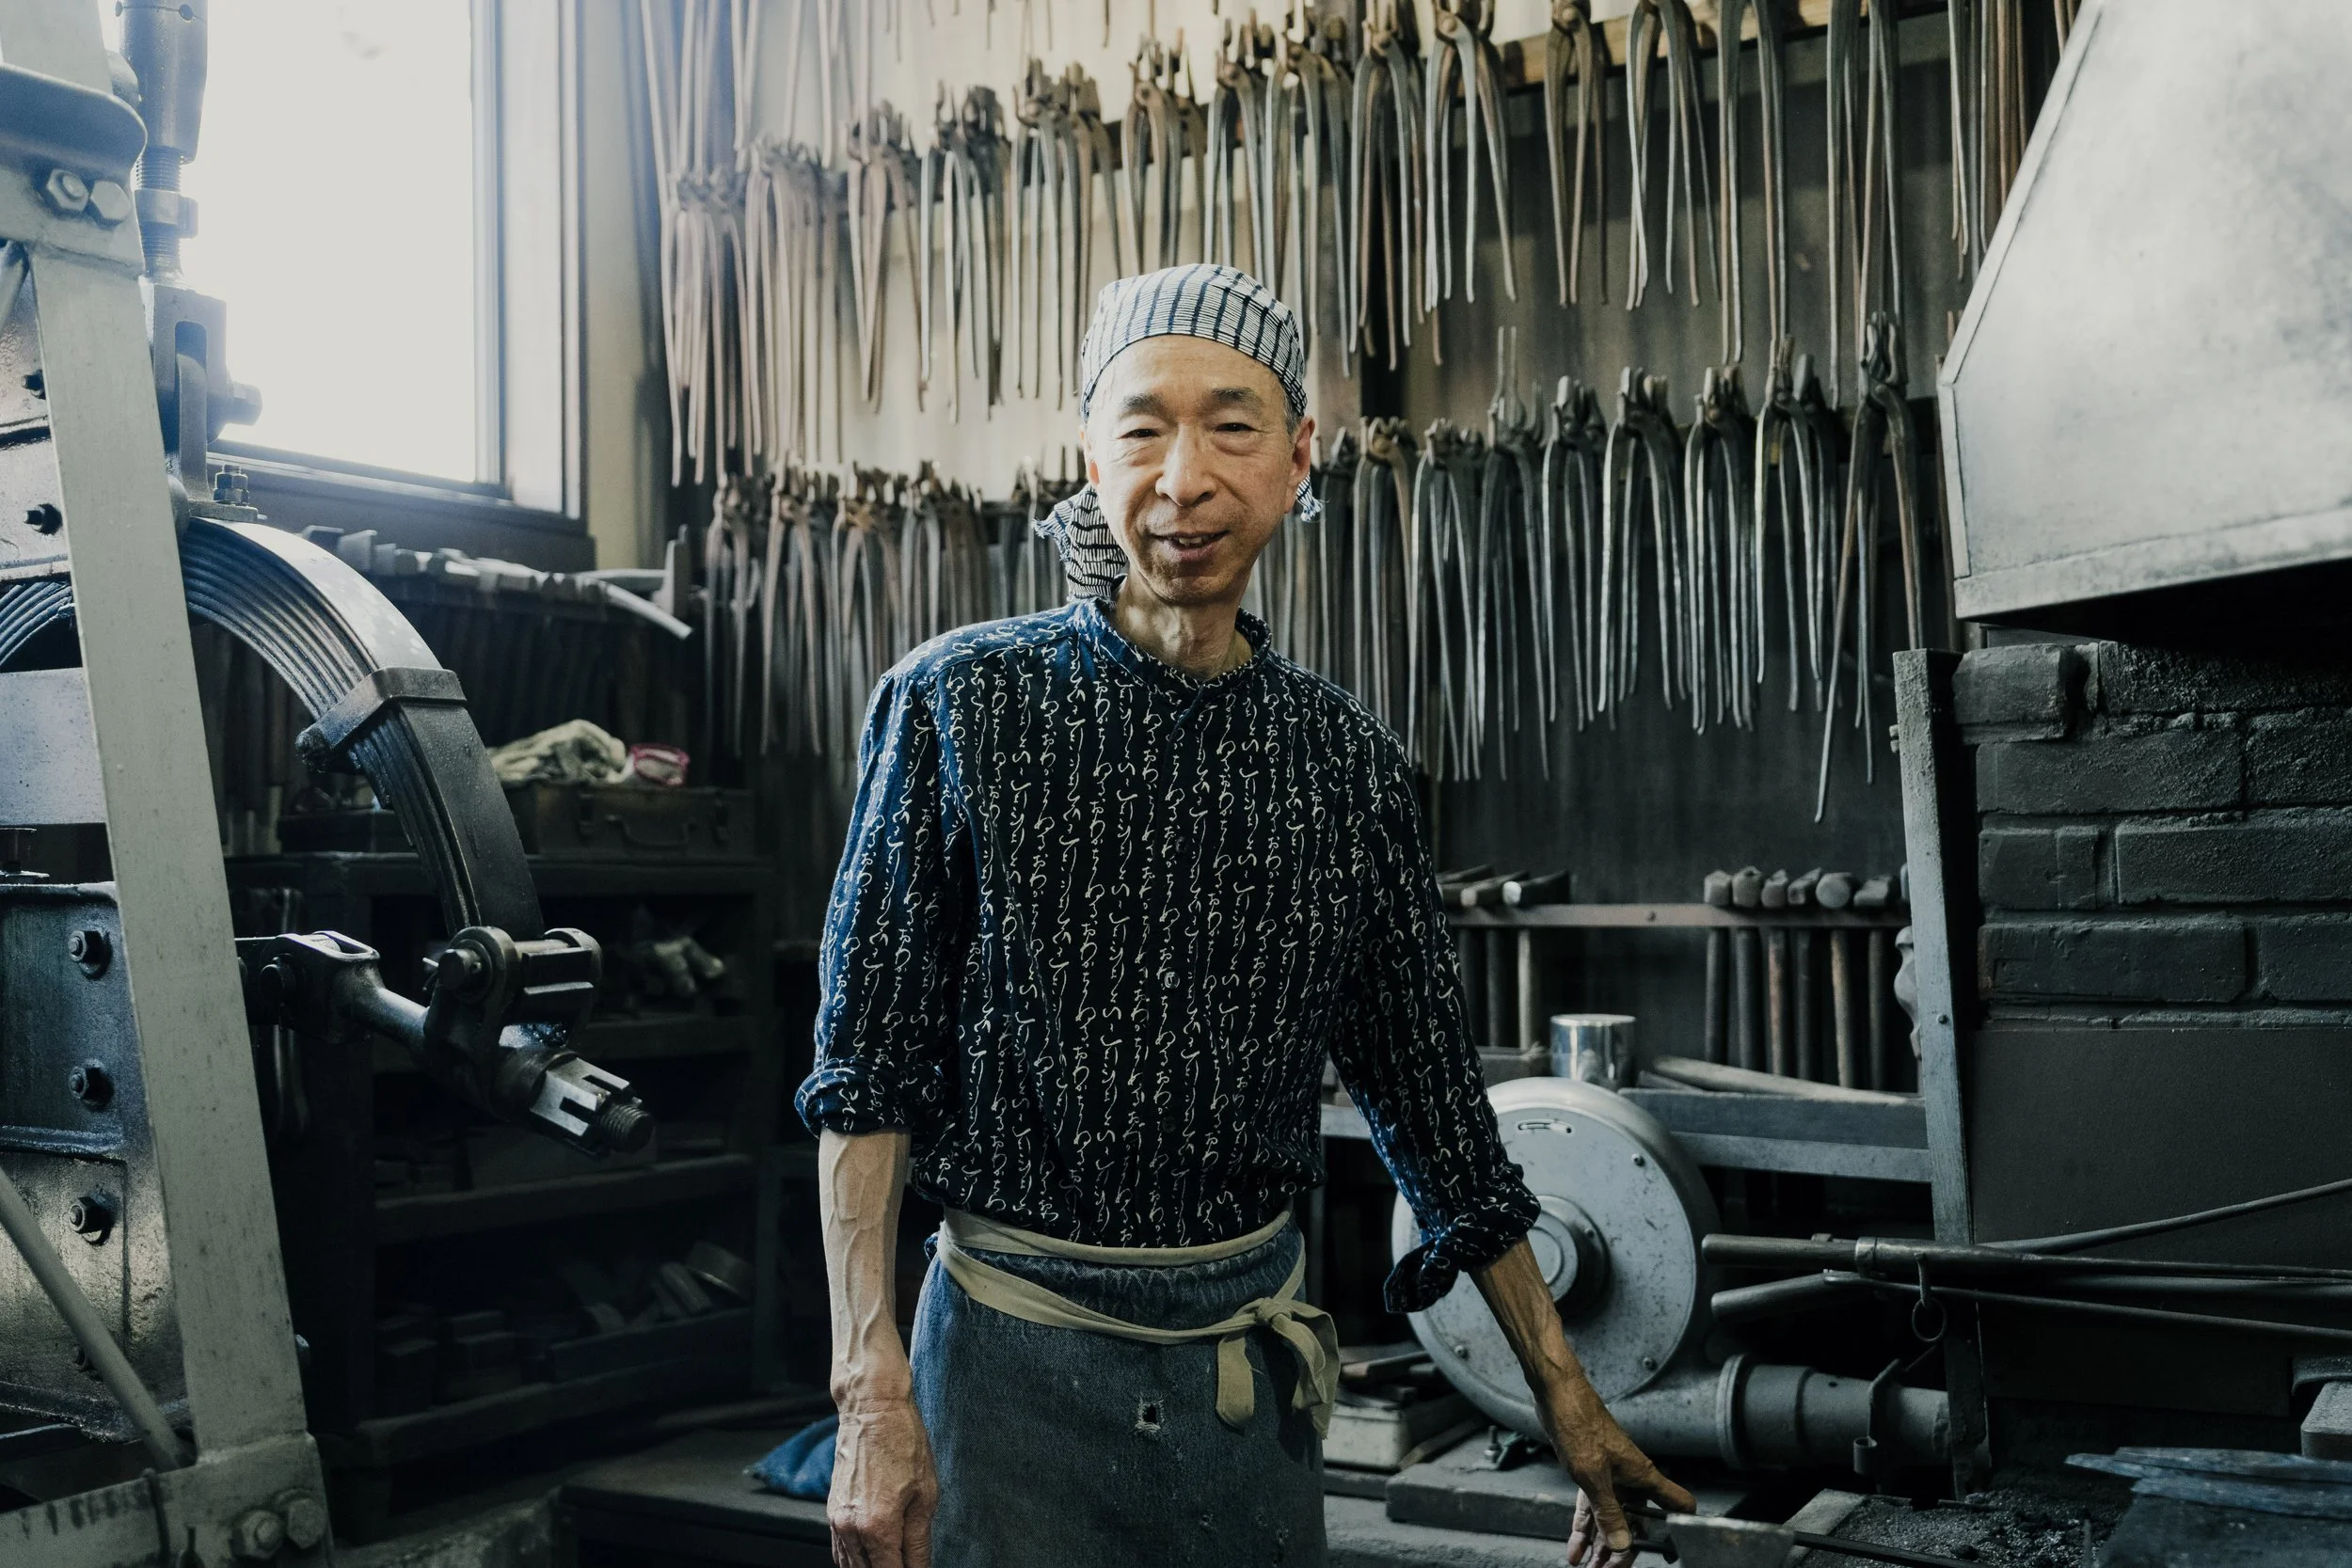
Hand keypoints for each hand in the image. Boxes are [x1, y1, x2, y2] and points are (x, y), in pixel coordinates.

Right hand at [828, 1398, 938, 1567]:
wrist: (872, 1410)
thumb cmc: (903, 1445)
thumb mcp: (925, 1496)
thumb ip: (920, 1542)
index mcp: (878, 1527)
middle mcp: (851, 1528)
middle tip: (910, 1565)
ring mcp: (837, 1520)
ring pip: (850, 1567)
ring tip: (895, 1558)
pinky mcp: (832, 1511)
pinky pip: (840, 1550)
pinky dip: (856, 1560)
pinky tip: (875, 1555)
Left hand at [1543, 1375, 1693, 1567]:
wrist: (1556, 1395)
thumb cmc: (1579, 1424)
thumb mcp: (1593, 1475)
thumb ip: (1608, 1511)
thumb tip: (1622, 1544)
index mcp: (1642, 1475)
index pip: (1677, 1504)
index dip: (1678, 1528)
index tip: (1665, 1552)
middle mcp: (1631, 1478)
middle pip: (1637, 1522)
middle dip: (1625, 1549)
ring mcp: (1610, 1476)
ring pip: (1611, 1518)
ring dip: (1602, 1545)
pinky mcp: (1591, 1473)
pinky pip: (1591, 1508)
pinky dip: (1584, 1529)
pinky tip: (1576, 1549)